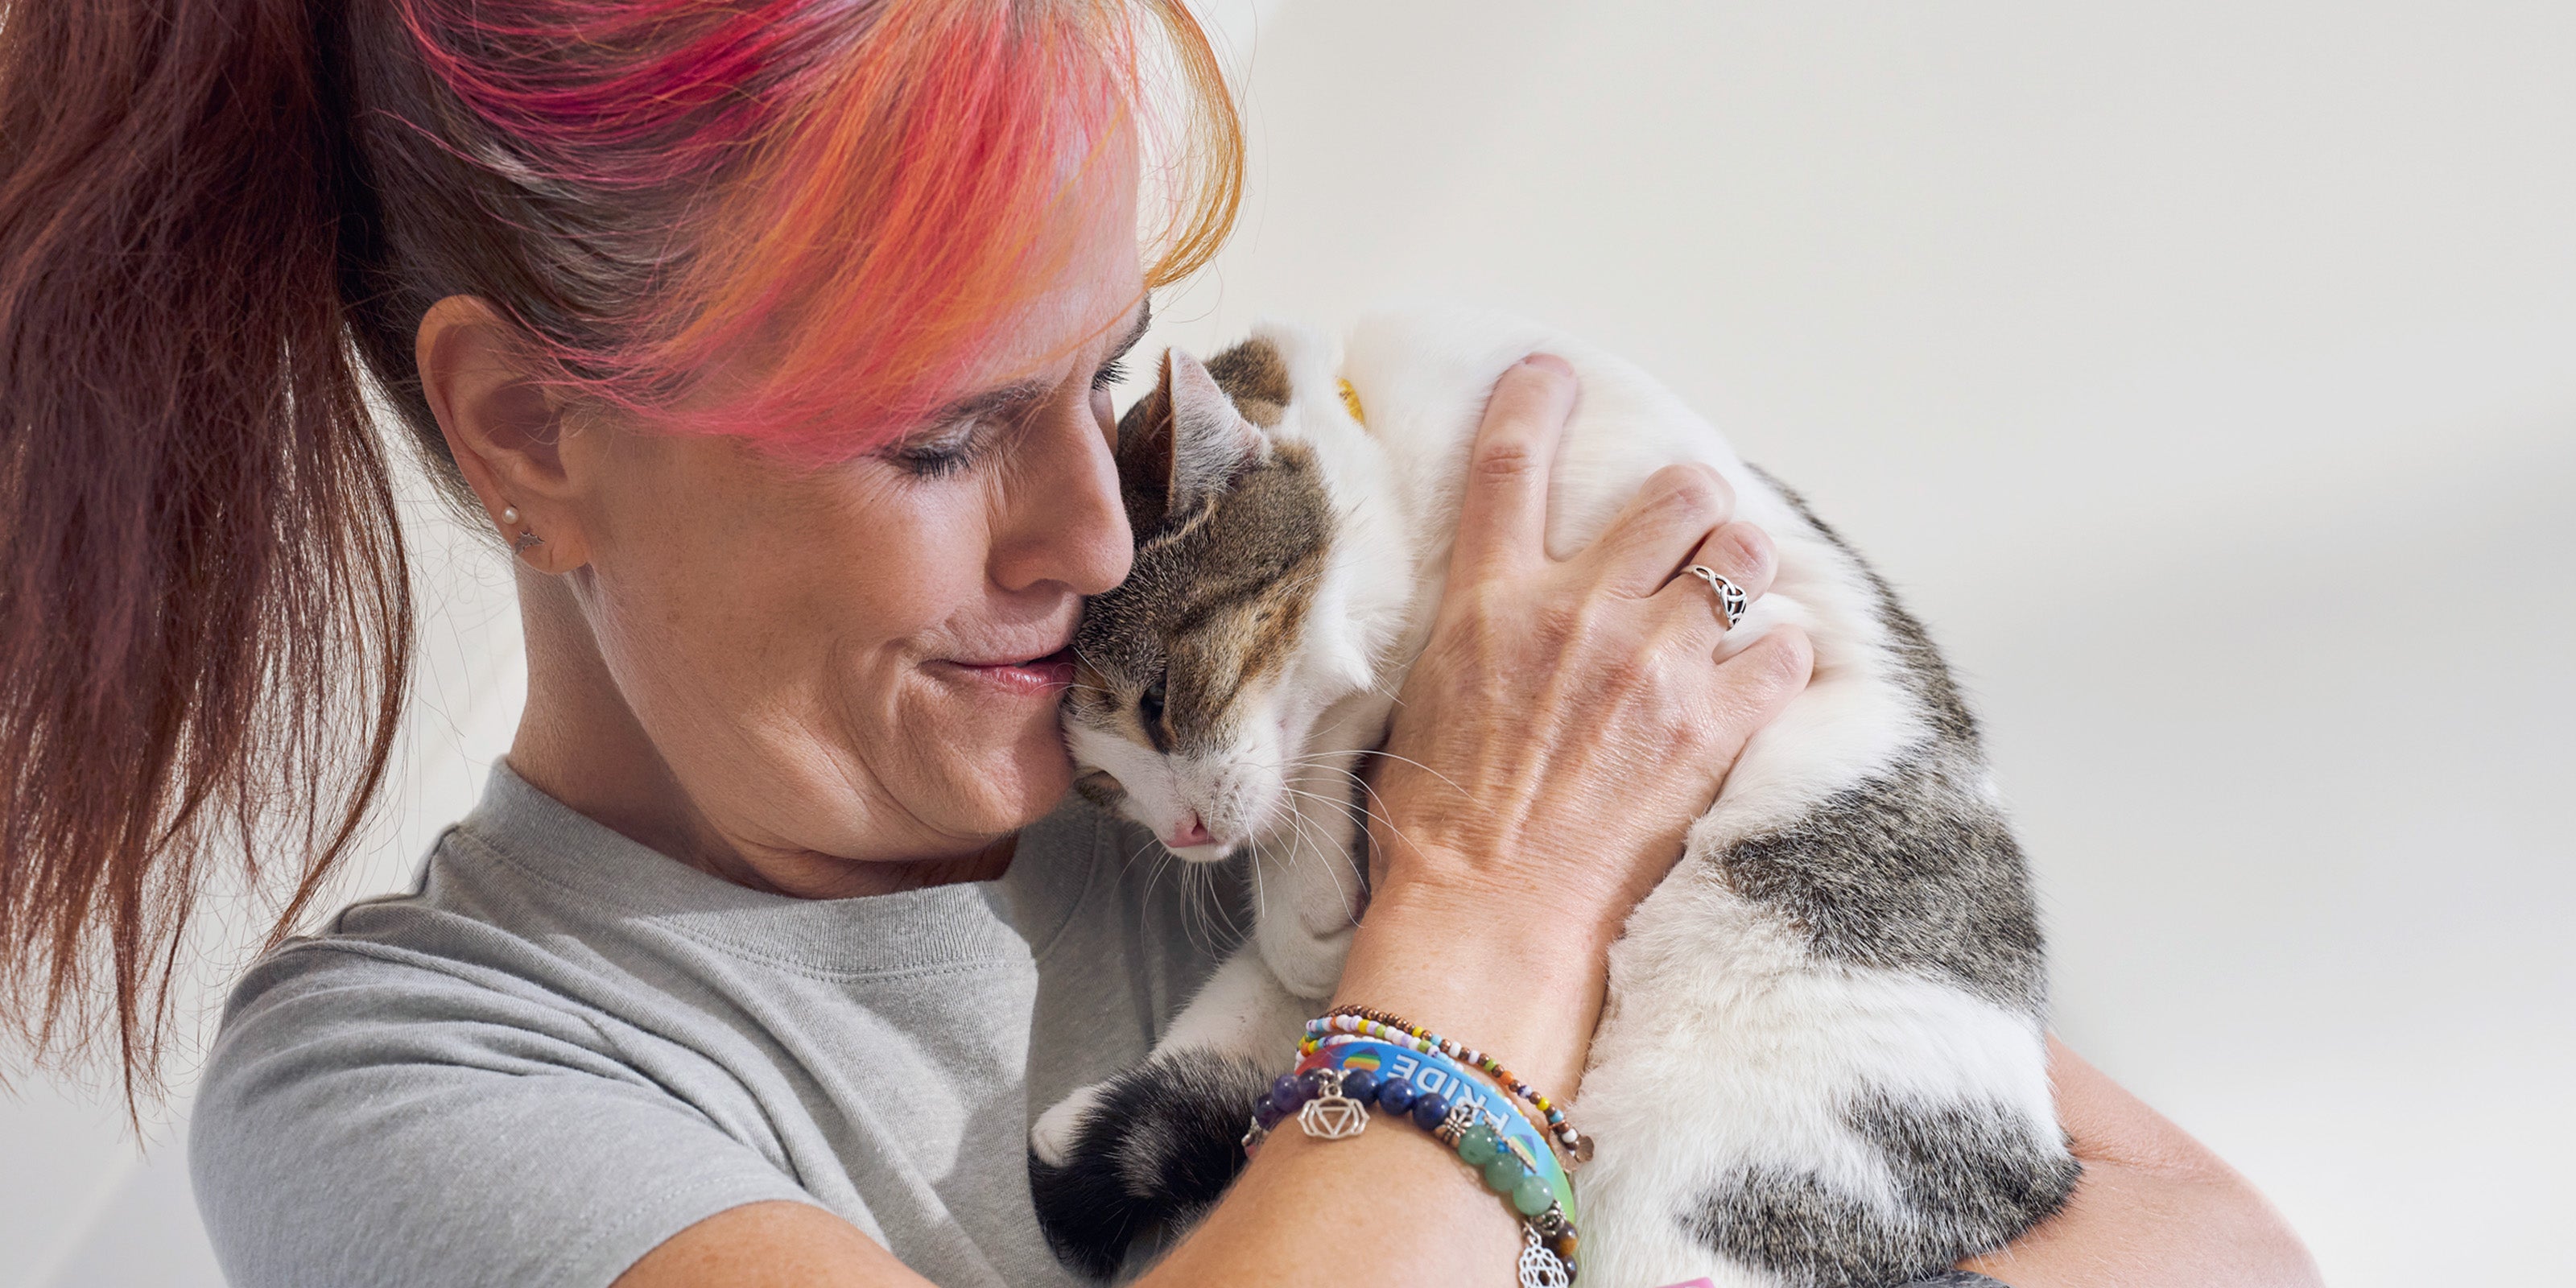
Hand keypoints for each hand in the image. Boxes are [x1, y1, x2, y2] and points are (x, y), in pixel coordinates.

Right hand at [1366, 354, 1811, 947]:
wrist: (1489, 914)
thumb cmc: (1437, 826)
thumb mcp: (1422, 698)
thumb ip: (1471, 630)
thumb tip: (1494, 604)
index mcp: (1493, 601)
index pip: (1511, 460)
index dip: (1536, 398)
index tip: (1553, 373)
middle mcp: (1580, 614)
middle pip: (1673, 494)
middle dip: (1692, 502)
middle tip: (1689, 528)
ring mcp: (1654, 666)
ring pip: (1742, 557)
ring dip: (1742, 571)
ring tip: (1730, 601)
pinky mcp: (1712, 728)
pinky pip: (1784, 654)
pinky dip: (1778, 661)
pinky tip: (1757, 680)